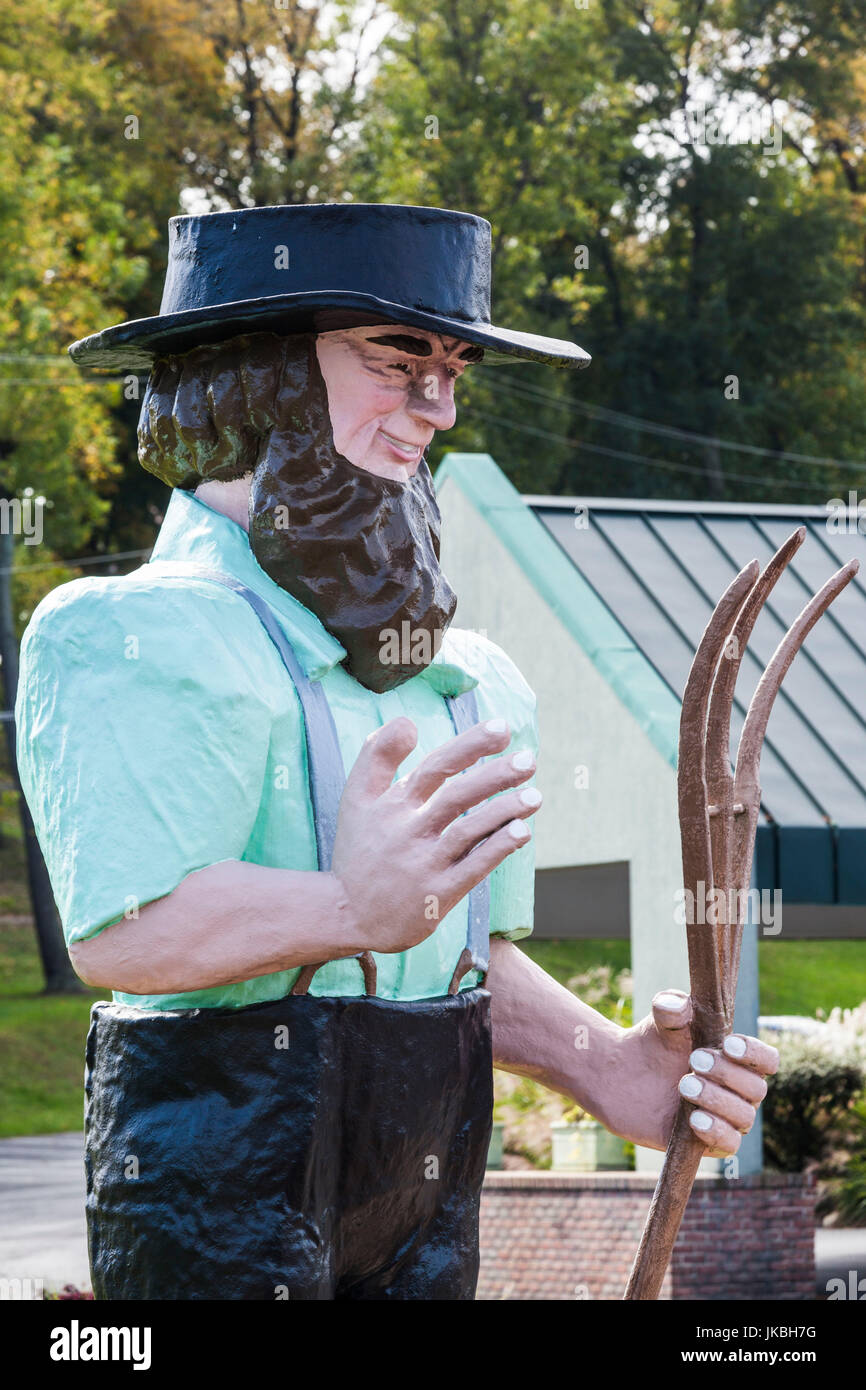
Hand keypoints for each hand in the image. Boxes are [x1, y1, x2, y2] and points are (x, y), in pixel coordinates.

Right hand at [331, 715, 540, 954]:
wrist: (346, 913)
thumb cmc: (359, 849)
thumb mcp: (356, 798)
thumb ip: (377, 755)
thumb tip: (407, 721)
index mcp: (393, 803)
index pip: (437, 765)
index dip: (470, 745)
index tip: (502, 727)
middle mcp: (408, 830)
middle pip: (456, 795)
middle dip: (496, 775)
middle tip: (528, 759)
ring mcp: (423, 863)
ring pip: (468, 830)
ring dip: (504, 811)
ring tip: (536, 795)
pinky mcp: (437, 894)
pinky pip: (472, 868)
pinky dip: (497, 848)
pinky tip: (522, 831)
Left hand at [641, 989, 779, 1155]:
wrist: (622, 1073)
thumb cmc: (653, 1043)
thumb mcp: (660, 1020)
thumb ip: (671, 1007)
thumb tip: (678, 1006)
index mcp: (737, 1060)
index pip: (767, 1060)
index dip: (755, 1054)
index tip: (728, 1045)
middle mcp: (738, 1091)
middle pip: (756, 1088)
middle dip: (727, 1074)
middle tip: (694, 1060)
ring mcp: (725, 1118)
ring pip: (744, 1117)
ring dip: (718, 1101)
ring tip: (684, 1086)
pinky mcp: (706, 1141)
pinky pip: (728, 1145)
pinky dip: (716, 1131)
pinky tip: (694, 1119)